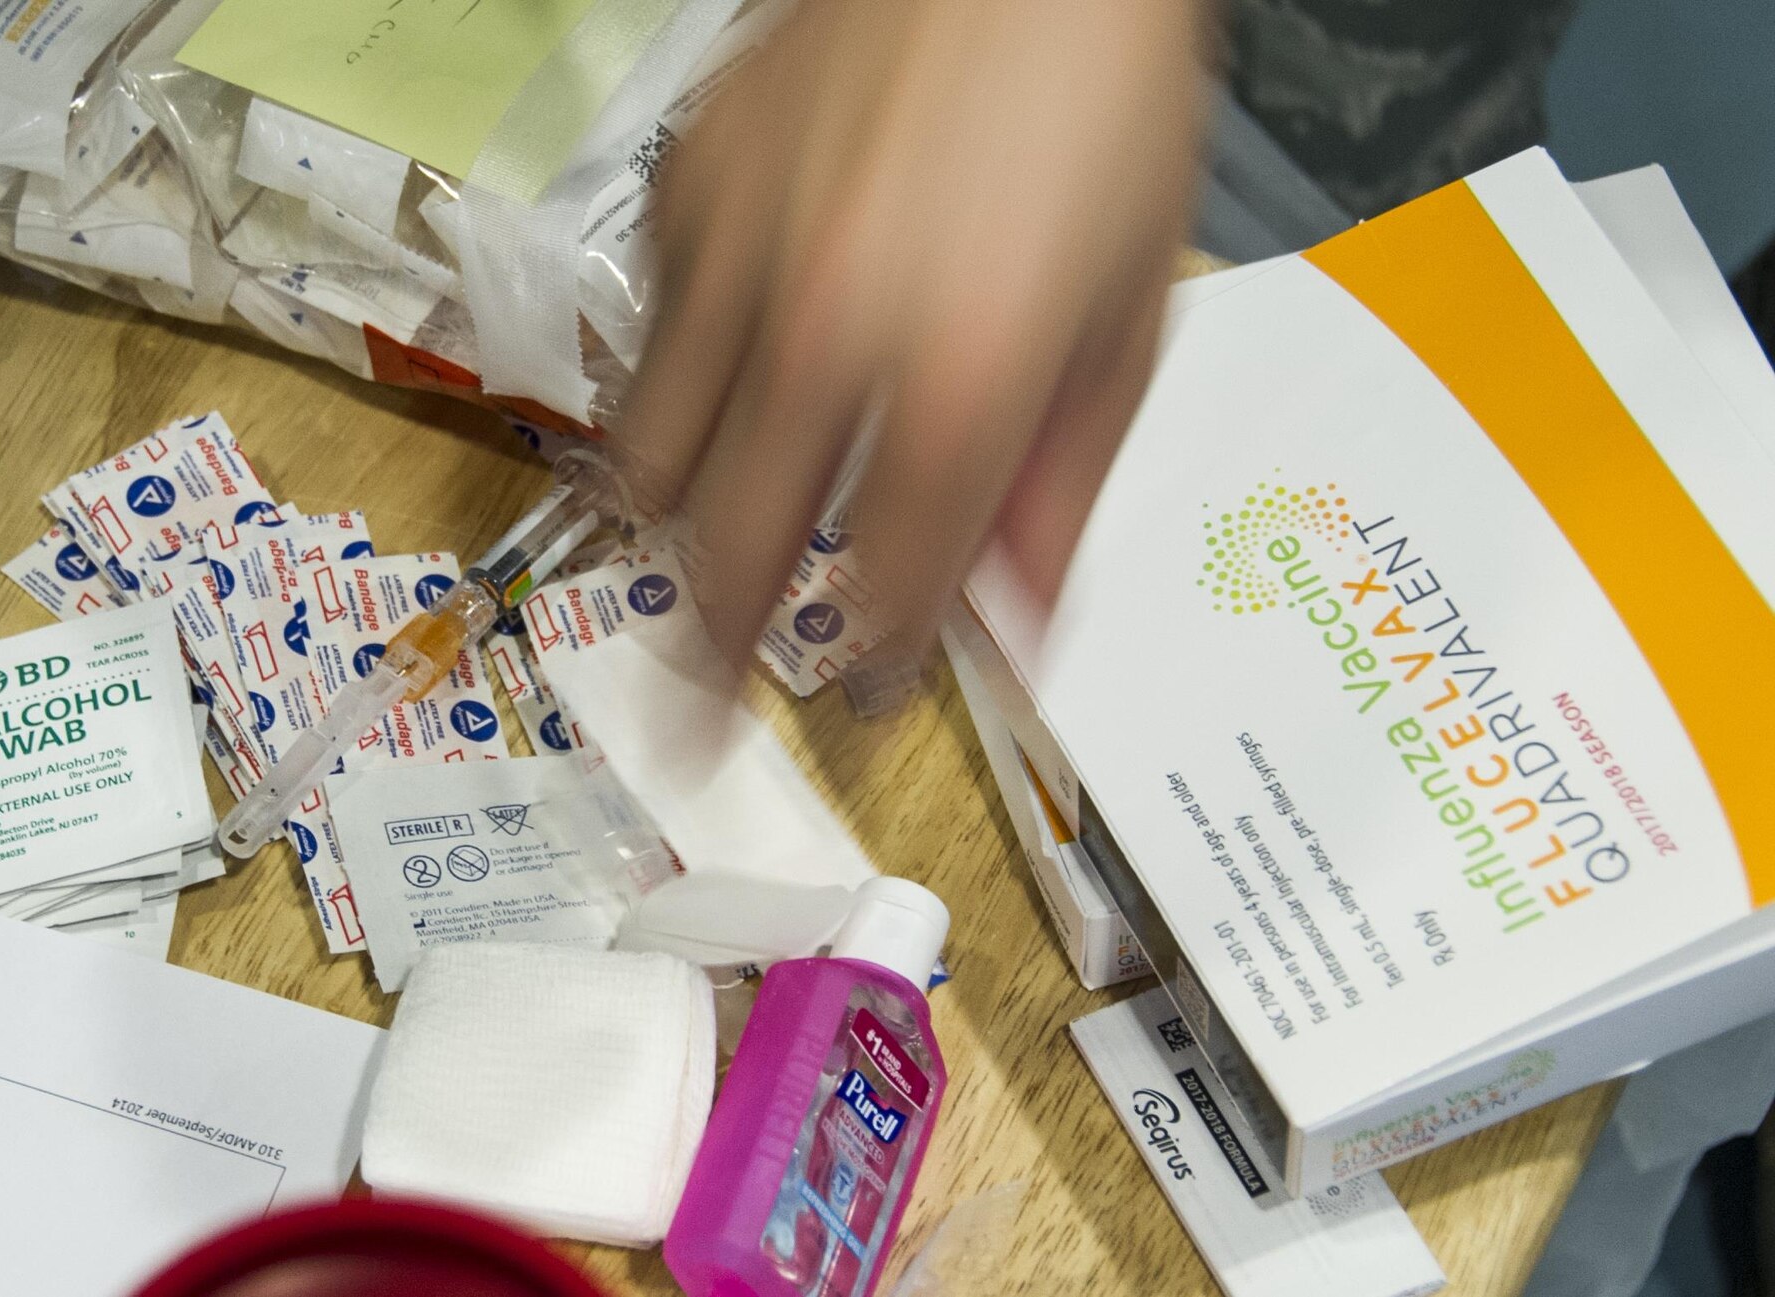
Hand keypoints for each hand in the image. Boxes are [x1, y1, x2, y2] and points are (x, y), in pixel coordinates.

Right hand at [618, 0, 1211, 668]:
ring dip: (681, 537)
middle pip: (732, 557)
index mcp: (961, 376)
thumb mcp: (1135, 300)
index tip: (871, 703)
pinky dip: (679, 392)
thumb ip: (1068, 470)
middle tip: (706, 722)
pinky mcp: (684, 193)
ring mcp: (736, 261)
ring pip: (655, 465)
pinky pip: (651, 341)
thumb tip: (1021, 600)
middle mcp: (828, 335)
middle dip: (718, 669)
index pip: (893, 589)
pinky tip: (730, 383)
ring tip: (701, 564)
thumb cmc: (1100, 94)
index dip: (878, 672)